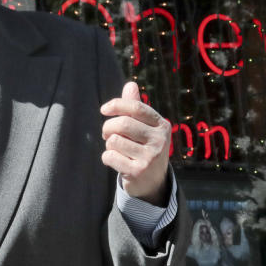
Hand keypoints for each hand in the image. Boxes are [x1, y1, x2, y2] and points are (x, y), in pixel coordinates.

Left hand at [100, 81, 170, 205]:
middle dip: (108, 127)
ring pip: (114, 141)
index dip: (117, 104)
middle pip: (123, 124)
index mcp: (161, 125)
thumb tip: (130, 84)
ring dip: (109, 144)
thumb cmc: (144, 148)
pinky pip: (110, 156)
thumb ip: (136, 107)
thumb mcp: (144, 127)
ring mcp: (150, 157)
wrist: (152, 182)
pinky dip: (107, 157)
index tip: (104, 109)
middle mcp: (160, 140)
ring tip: (116, 149)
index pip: (136, 107)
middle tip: (106, 134)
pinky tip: (116, 161)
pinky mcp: (139, 172)